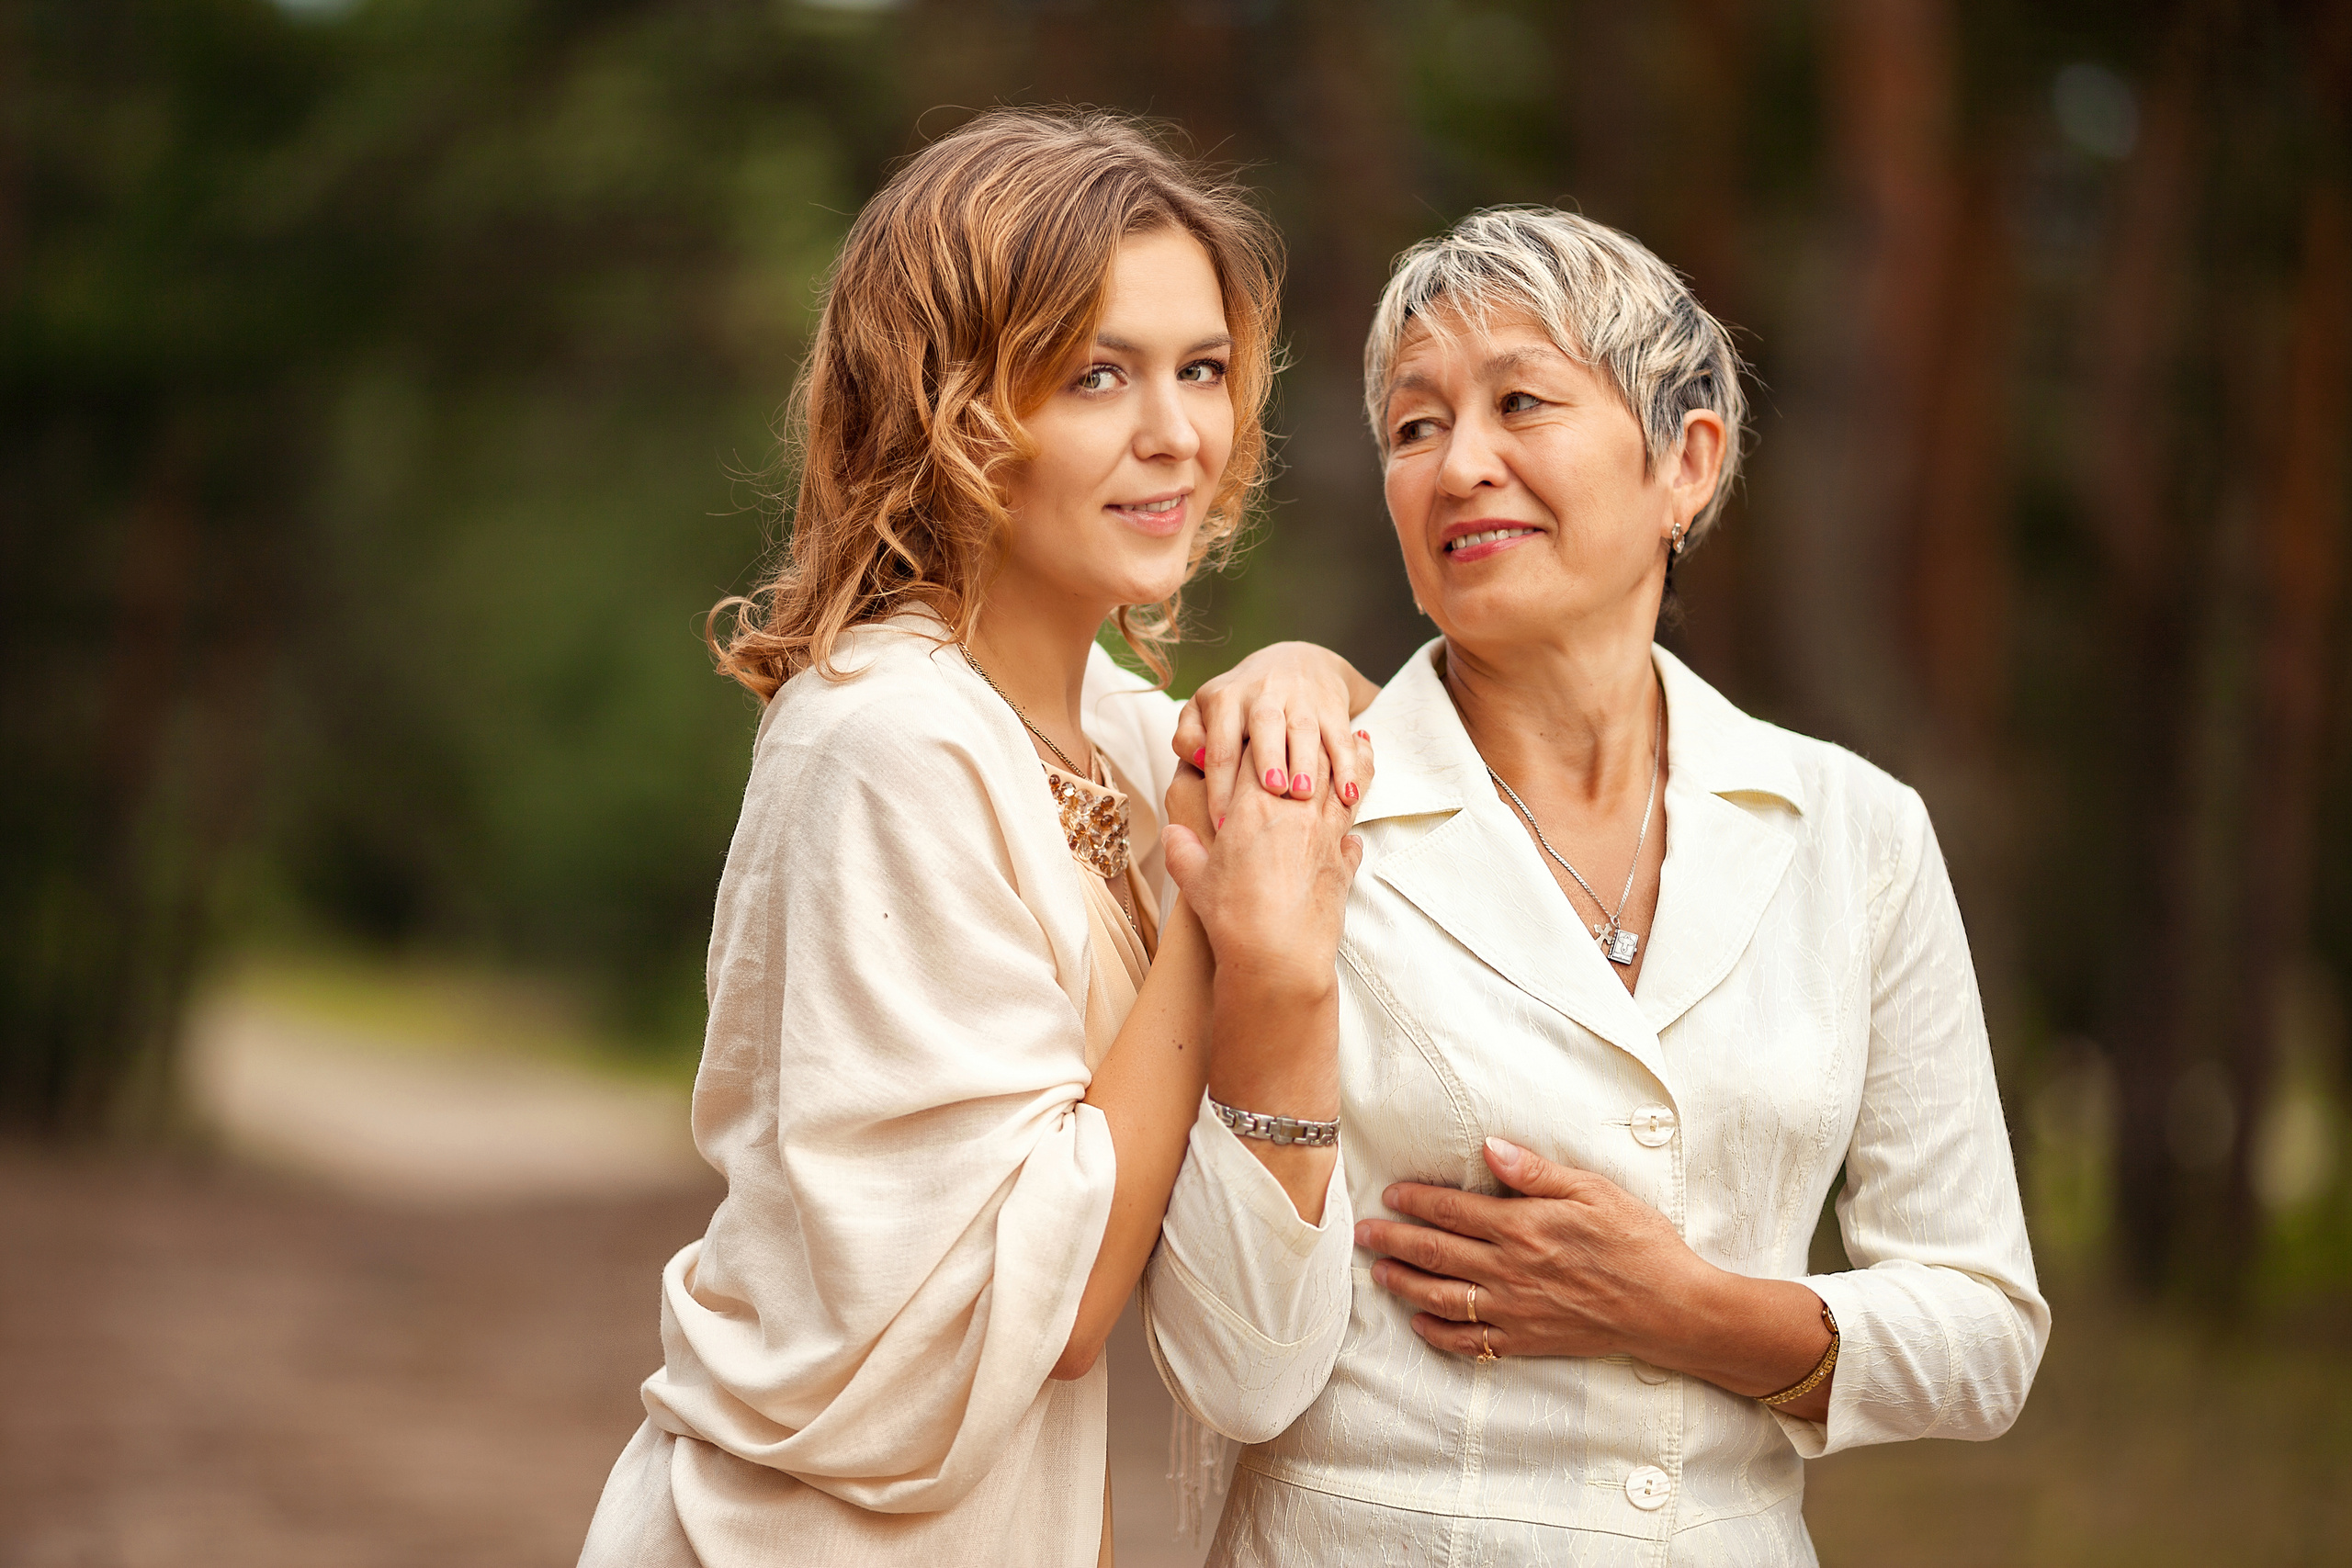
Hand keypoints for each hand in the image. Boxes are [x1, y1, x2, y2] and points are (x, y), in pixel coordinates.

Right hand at [1162, 742, 1363, 995]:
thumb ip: (1182, 850)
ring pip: (1343, 786)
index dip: (1260, 738)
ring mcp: (1325, 835)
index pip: (1259, 754)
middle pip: (1309, 760)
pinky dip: (1356, 817)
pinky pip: (1354, 831)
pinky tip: (1356, 812)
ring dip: (1351, 765)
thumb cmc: (1232, 916)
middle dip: (1312, 740)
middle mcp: (1296, 811)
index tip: (1262, 726)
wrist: (1277, 956)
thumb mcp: (1195, 880)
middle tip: (1317, 723)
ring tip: (1363, 744)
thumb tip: (1171, 835)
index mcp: (1254, 806)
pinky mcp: (1343, 864)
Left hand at [1173, 642, 1377, 827]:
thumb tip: (1197, 761)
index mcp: (1225, 700)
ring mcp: (1299, 697)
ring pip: (1303, 727)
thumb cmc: (1238, 703)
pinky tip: (1347, 792)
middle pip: (1264, 724)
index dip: (1219, 786)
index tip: (1221, 825)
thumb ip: (1188, 737)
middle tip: (1272, 792)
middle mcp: (1262, 693)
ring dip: (1306, 760)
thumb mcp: (1203, 710)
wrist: (1295, 661)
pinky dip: (1347, 762)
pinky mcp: (1331, 705)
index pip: (1220, 747)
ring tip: (1304, 793)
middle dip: (1268, 757)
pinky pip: (1340, 734)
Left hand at [1356, 1137, 1709, 1364]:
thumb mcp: (1593, 1190)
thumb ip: (1535, 1172)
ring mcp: (1515, 1309)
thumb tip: (1489, 1147)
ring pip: (1443, 1297)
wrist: (1669, 1307)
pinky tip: (1420, 1323)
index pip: (1453, 1210)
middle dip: (1393, 1241)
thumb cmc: (1637, 1241)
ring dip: (1405, 1284)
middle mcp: (1511, 1269)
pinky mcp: (1527, 1340)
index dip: (1416, 1200)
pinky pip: (1471, 1342)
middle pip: (1436, 1253)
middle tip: (1362, 1233)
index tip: (1389, 1194)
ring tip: (1379, 1273)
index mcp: (1524, 1227)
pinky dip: (1439, 1334)